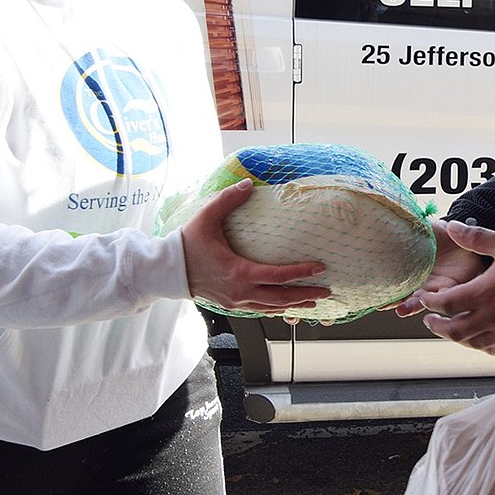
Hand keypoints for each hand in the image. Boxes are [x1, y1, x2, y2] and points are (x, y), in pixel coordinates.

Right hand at [179, 178, 330, 313]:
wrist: (168, 270)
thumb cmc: (187, 244)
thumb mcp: (206, 218)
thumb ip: (227, 199)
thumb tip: (248, 184)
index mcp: (238, 272)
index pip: (277, 275)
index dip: (300, 272)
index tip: (319, 267)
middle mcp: (240, 291)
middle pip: (280, 298)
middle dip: (305, 295)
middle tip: (326, 291)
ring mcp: (236, 301)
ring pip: (272, 307)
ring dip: (294, 304)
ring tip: (314, 302)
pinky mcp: (232, 304)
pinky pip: (261, 309)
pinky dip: (277, 309)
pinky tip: (288, 307)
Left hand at [408, 219, 494, 354]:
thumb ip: (476, 237)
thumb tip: (451, 227)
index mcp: (484, 293)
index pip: (447, 304)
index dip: (431, 303)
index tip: (425, 299)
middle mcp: (492, 316)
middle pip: (455, 330)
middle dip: (438, 326)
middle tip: (429, 320)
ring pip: (473, 342)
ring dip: (456, 338)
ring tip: (450, 330)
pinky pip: (494, 348)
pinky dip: (481, 345)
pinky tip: (479, 340)